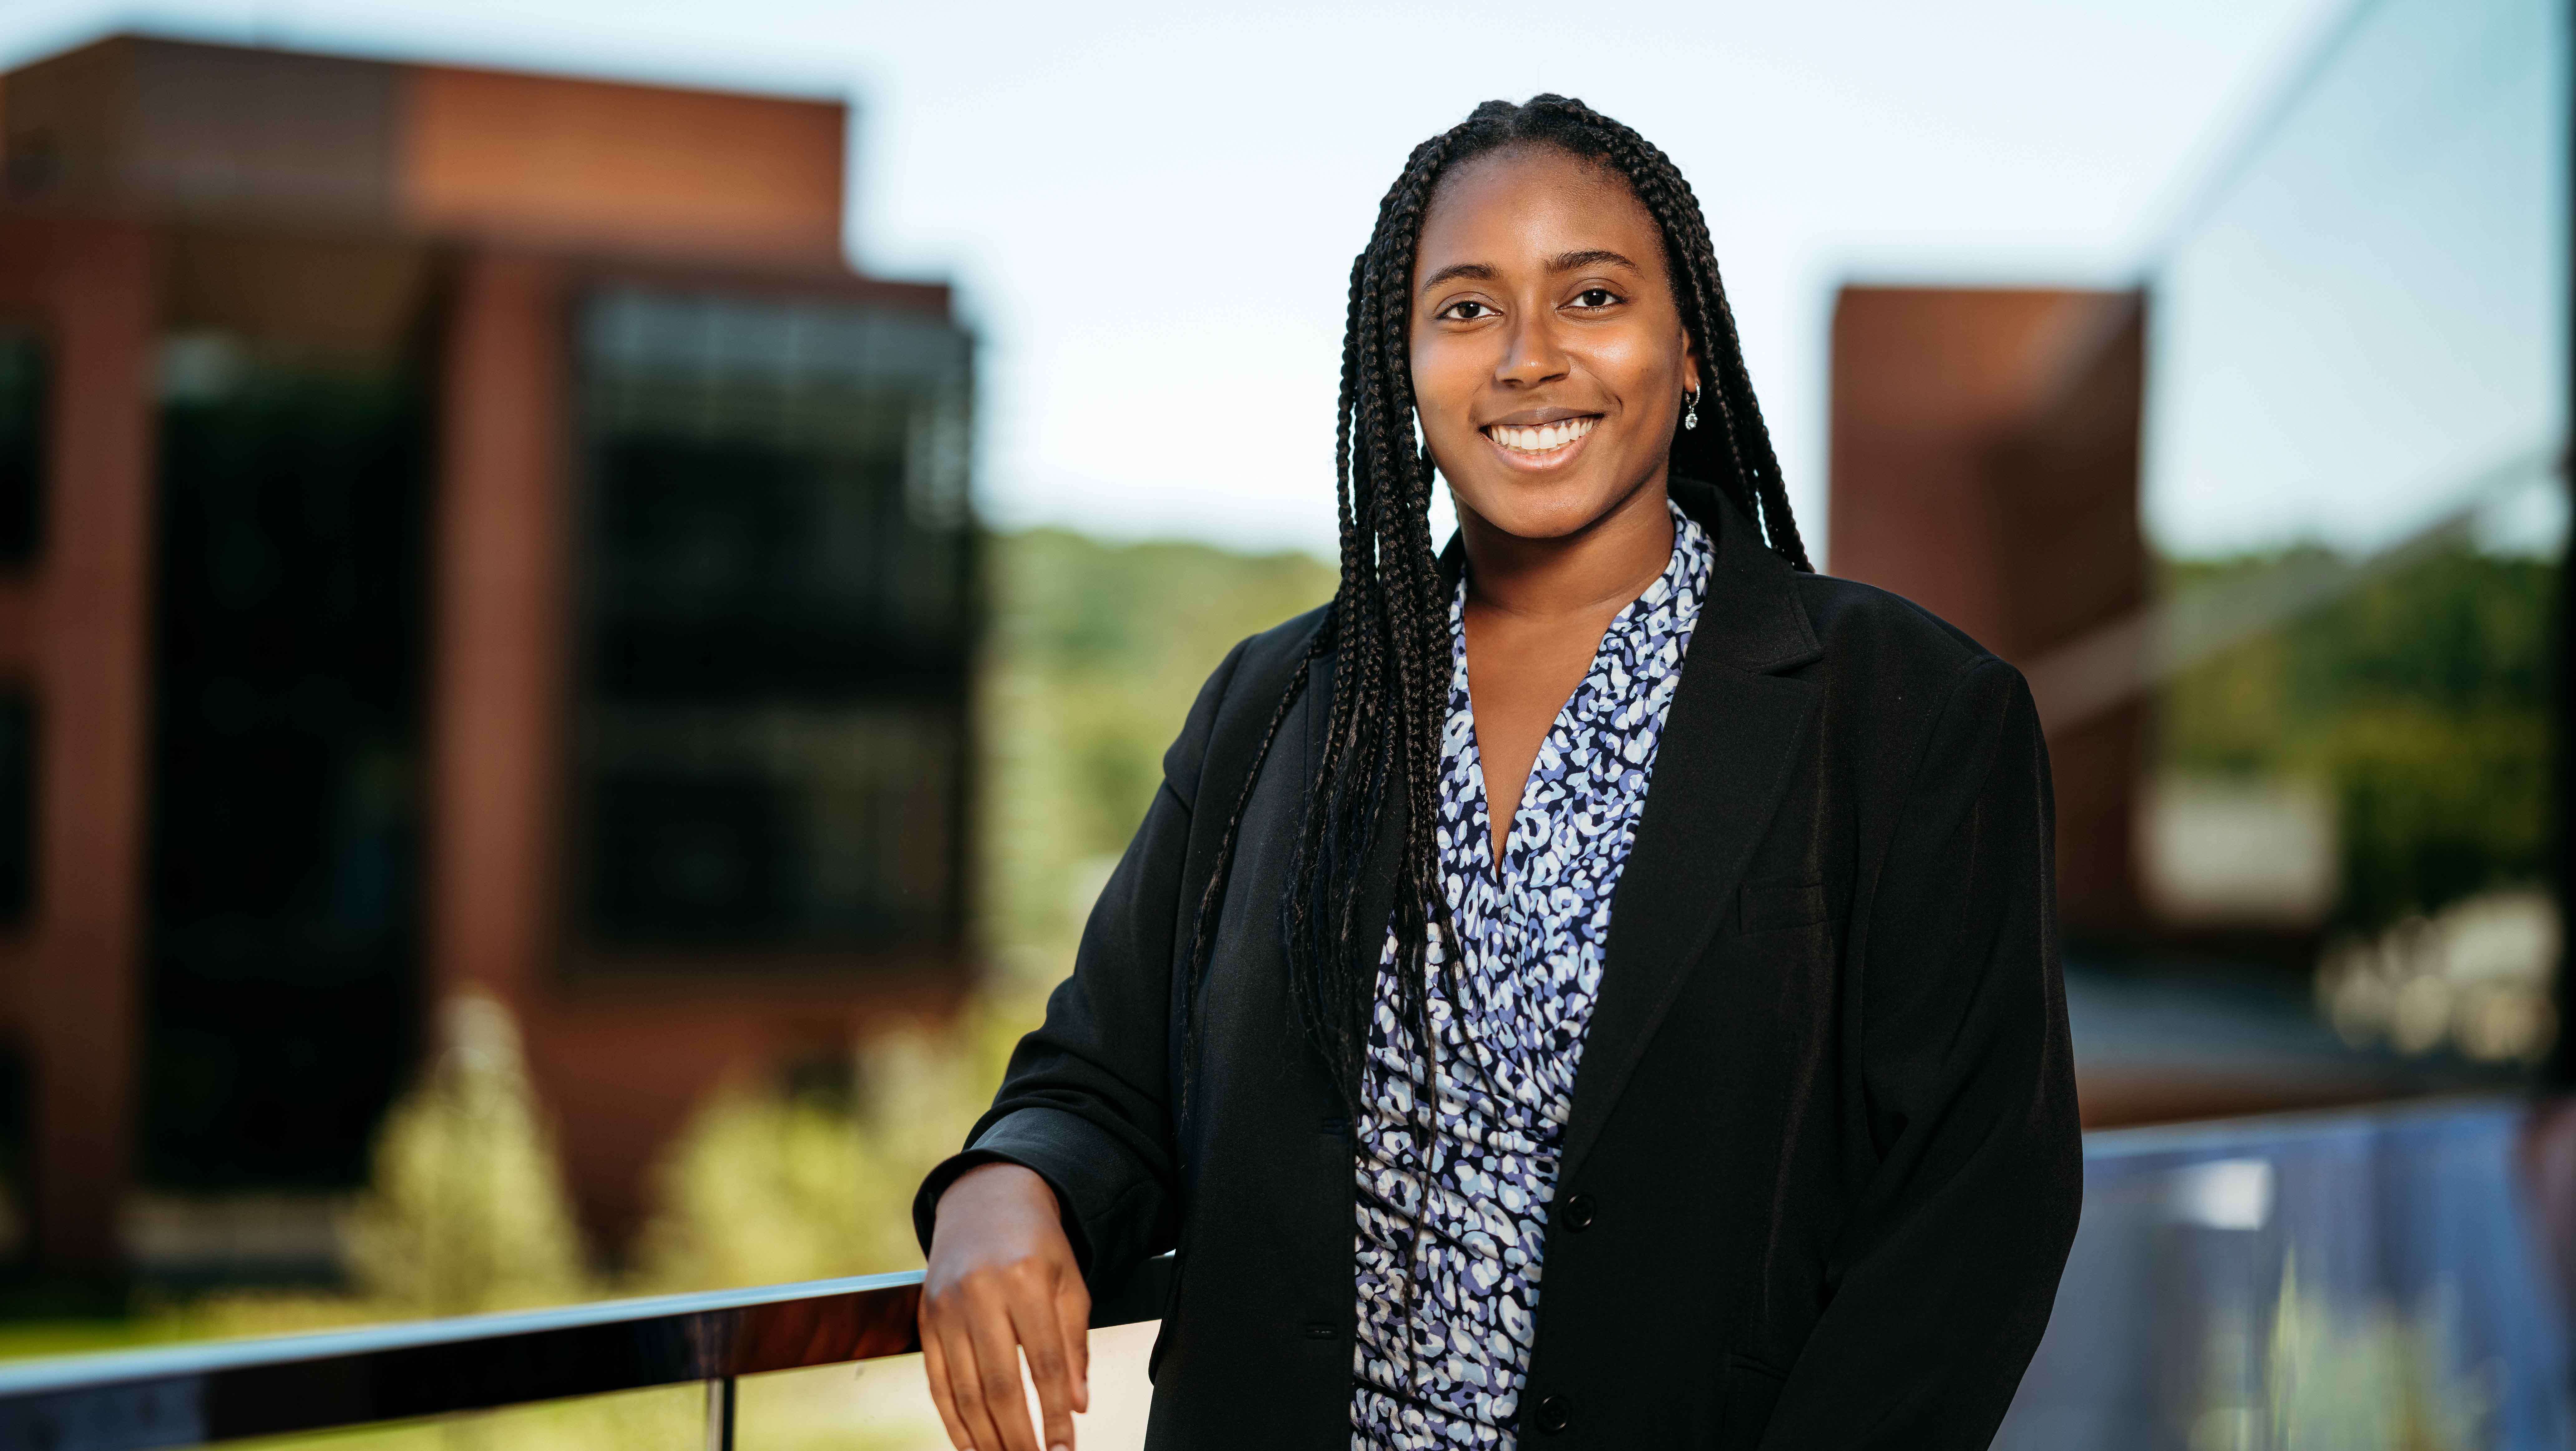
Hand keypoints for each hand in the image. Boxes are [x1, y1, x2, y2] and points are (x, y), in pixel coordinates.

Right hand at [920, 1163, 1090, 1450]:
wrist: (986, 1202)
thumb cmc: (1038, 1247)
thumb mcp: (1070, 1284)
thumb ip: (1074, 1346)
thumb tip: (1077, 1407)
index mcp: (1025, 1280)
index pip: (1044, 1365)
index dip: (1055, 1414)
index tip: (1066, 1449)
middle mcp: (980, 1293)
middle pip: (1000, 1385)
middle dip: (1018, 1436)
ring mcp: (946, 1307)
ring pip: (965, 1390)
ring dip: (986, 1437)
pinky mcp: (925, 1319)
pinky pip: (937, 1382)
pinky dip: (953, 1420)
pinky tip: (971, 1446)